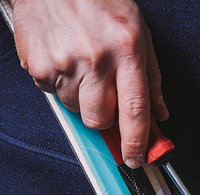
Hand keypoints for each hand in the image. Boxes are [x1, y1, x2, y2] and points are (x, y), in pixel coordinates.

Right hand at [11, 0, 167, 167]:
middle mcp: (96, 59)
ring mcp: (65, 63)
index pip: (135, 112)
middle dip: (104, 117)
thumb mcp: (138, 31)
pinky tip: (64, 58)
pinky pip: (52, 93)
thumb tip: (159, 113)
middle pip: (100, 120)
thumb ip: (151, 77)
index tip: (138, 158)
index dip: (137, 142)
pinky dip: (59, 83)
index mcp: (126, 50)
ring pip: (75, 109)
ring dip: (80, 97)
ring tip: (82, 64)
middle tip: (103, 94)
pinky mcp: (40, 65)